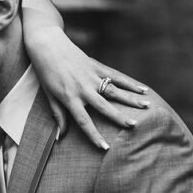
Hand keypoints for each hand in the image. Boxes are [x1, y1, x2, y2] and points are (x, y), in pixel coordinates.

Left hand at [21, 19, 147, 150]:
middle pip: (103, 106)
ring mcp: (91, 76)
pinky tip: (143, 89)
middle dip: (119, 117)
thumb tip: (61, 136)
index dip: (94, 135)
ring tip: (147, 106)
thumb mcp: (49, 95)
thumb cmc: (46, 72)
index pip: (84, 121)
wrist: (47, 45)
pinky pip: (116, 76)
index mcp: (69, 98)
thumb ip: (58, 115)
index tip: (105, 147)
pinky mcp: (96, 66)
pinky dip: (130, 83)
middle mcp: (83, 89)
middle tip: (133, 125)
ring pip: (114, 90)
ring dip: (131, 99)